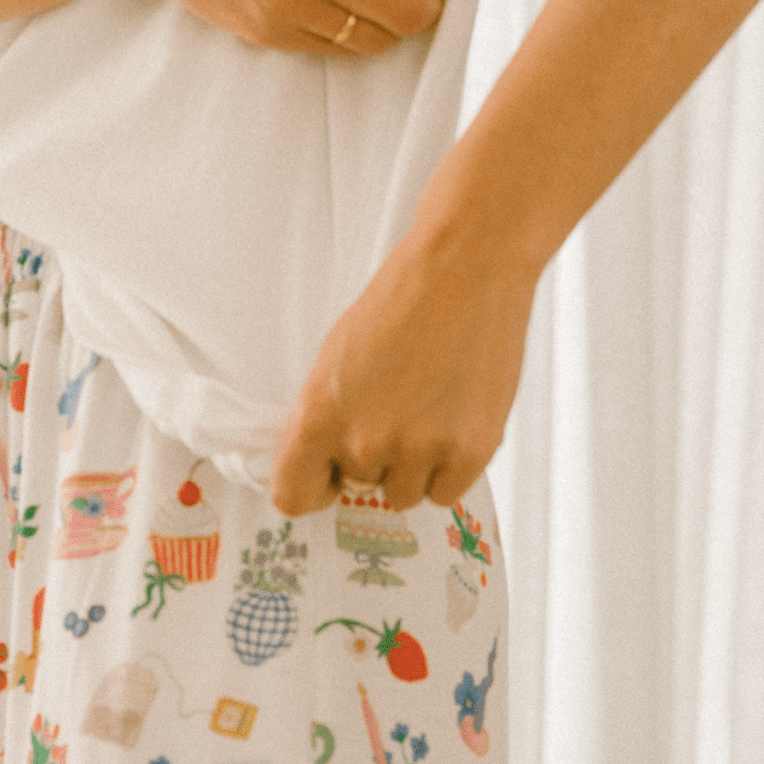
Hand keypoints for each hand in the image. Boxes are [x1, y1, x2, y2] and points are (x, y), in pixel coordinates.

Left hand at [268, 222, 537, 514]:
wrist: (466, 269)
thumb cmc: (402, 301)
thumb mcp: (337, 355)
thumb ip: (326, 415)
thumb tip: (326, 460)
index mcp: (319, 415)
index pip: (294, 495)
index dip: (312, 488)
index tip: (328, 477)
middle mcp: (365, 442)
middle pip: (359, 487)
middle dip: (375, 457)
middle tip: (397, 407)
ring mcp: (419, 450)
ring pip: (405, 494)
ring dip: (415, 465)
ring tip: (429, 409)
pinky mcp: (470, 452)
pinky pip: (447, 492)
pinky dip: (451, 466)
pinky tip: (454, 420)